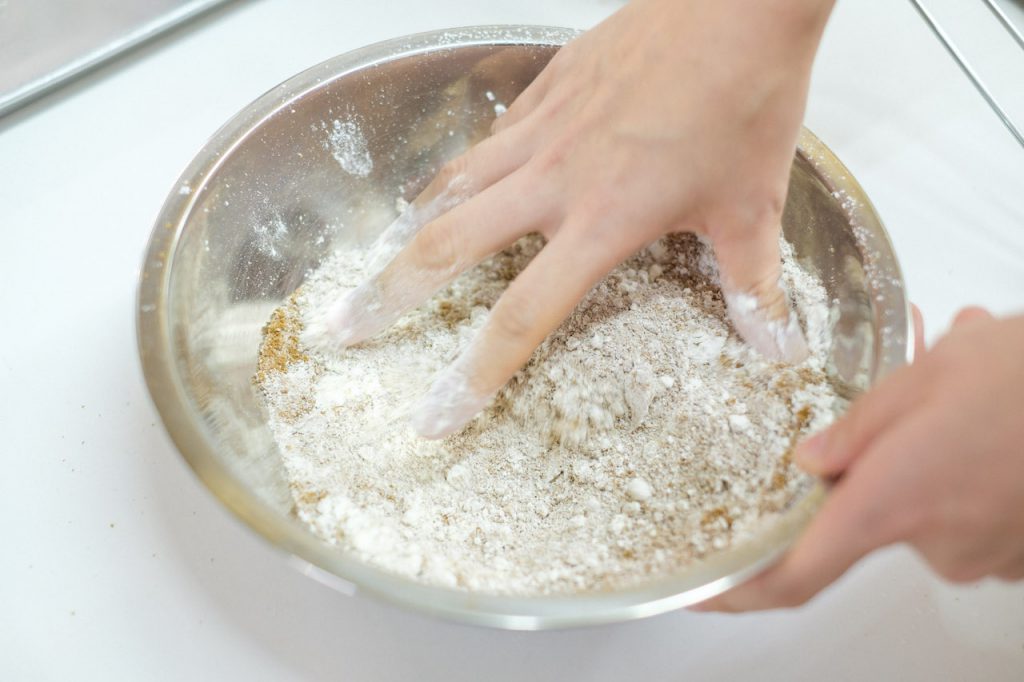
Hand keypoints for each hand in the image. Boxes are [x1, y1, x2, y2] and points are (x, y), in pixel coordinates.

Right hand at [318, 0, 834, 437]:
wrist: (739, 2)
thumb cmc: (746, 98)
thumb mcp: (754, 207)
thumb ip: (753, 287)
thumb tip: (777, 351)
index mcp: (602, 221)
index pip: (521, 316)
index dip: (474, 375)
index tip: (437, 414)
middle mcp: (555, 179)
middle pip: (448, 248)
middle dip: (391, 295)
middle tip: (348, 327)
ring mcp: (543, 128)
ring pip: (451, 185)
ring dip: (408, 228)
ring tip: (378, 258)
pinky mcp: (546, 86)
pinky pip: (486, 137)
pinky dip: (460, 169)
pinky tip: (452, 183)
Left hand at [696, 307, 1023, 611]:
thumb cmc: (1023, 376)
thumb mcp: (919, 378)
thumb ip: (853, 430)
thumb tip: (810, 462)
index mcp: (889, 502)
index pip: (796, 574)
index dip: (743, 592)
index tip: (704, 593)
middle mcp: (933, 543)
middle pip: (867, 521)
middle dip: (874, 471)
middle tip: (900, 411)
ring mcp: (982, 555)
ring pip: (923, 513)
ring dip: (926, 464)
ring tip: (955, 402)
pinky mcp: (1017, 551)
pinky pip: (967, 519)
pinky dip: (964, 479)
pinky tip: (984, 430)